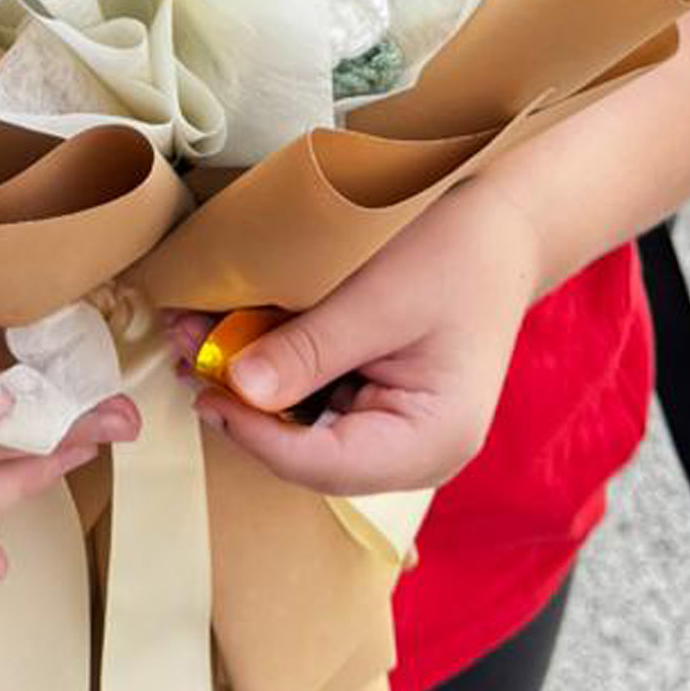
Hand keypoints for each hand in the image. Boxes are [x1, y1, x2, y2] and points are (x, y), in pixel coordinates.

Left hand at [175, 193, 542, 497]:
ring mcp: (396, 433)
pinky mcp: (377, 406)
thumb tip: (238, 387)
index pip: (327, 466)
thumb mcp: (379, 296)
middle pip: (308, 454)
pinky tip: (235, 331)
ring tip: (197, 333)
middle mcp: (415, 454)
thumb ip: (311, 348)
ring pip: (302, 428)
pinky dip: (275, 370)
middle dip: (244, 405)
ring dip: (249, 385)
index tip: (207, 389)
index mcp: (431, 441)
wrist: (502, 224)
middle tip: (187, 348)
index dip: (257, 435)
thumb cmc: (457, 253)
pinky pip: (314, 402)